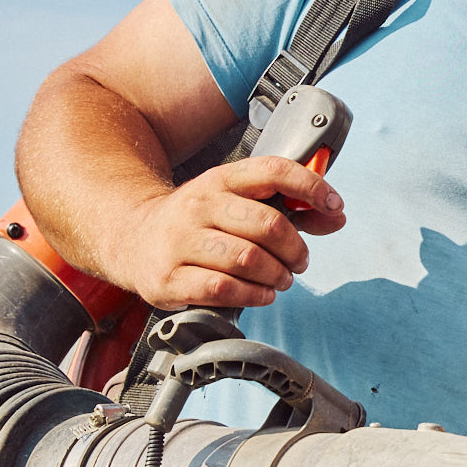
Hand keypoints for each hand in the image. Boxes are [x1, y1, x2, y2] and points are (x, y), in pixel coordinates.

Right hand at [111, 157, 347, 309]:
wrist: (131, 238)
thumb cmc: (198, 222)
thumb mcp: (238, 203)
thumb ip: (290, 210)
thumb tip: (336, 215)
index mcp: (220, 180)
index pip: (274, 171)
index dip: (311, 187)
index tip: (334, 205)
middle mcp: (199, 206)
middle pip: (267, 224)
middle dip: (296, 248)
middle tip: (299, 261)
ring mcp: (181, 242)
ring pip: (248, 259)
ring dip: (277, 275)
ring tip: (280, 279)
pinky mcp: (169, 278)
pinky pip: (224, 289)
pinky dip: (254, 295)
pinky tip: (261, 294)